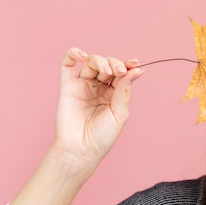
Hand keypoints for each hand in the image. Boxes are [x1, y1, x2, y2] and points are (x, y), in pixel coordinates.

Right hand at [51, 47, 144, 171]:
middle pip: (107, 65)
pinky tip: (82, 55)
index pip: (122, 73)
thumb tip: (137, 69)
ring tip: (106, 71)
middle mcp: (99, 88)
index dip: (128, 65)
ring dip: (100, 61)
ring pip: (91, 62)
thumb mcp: (120, 112)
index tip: (135, 63)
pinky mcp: (67, 86)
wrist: (81, 150)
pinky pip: (67, 65)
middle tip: (119, 72)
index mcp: (114, 94)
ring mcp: (83, 86)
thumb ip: (124, 90)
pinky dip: (73, 54)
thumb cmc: (102, 136)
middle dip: (115, 64)